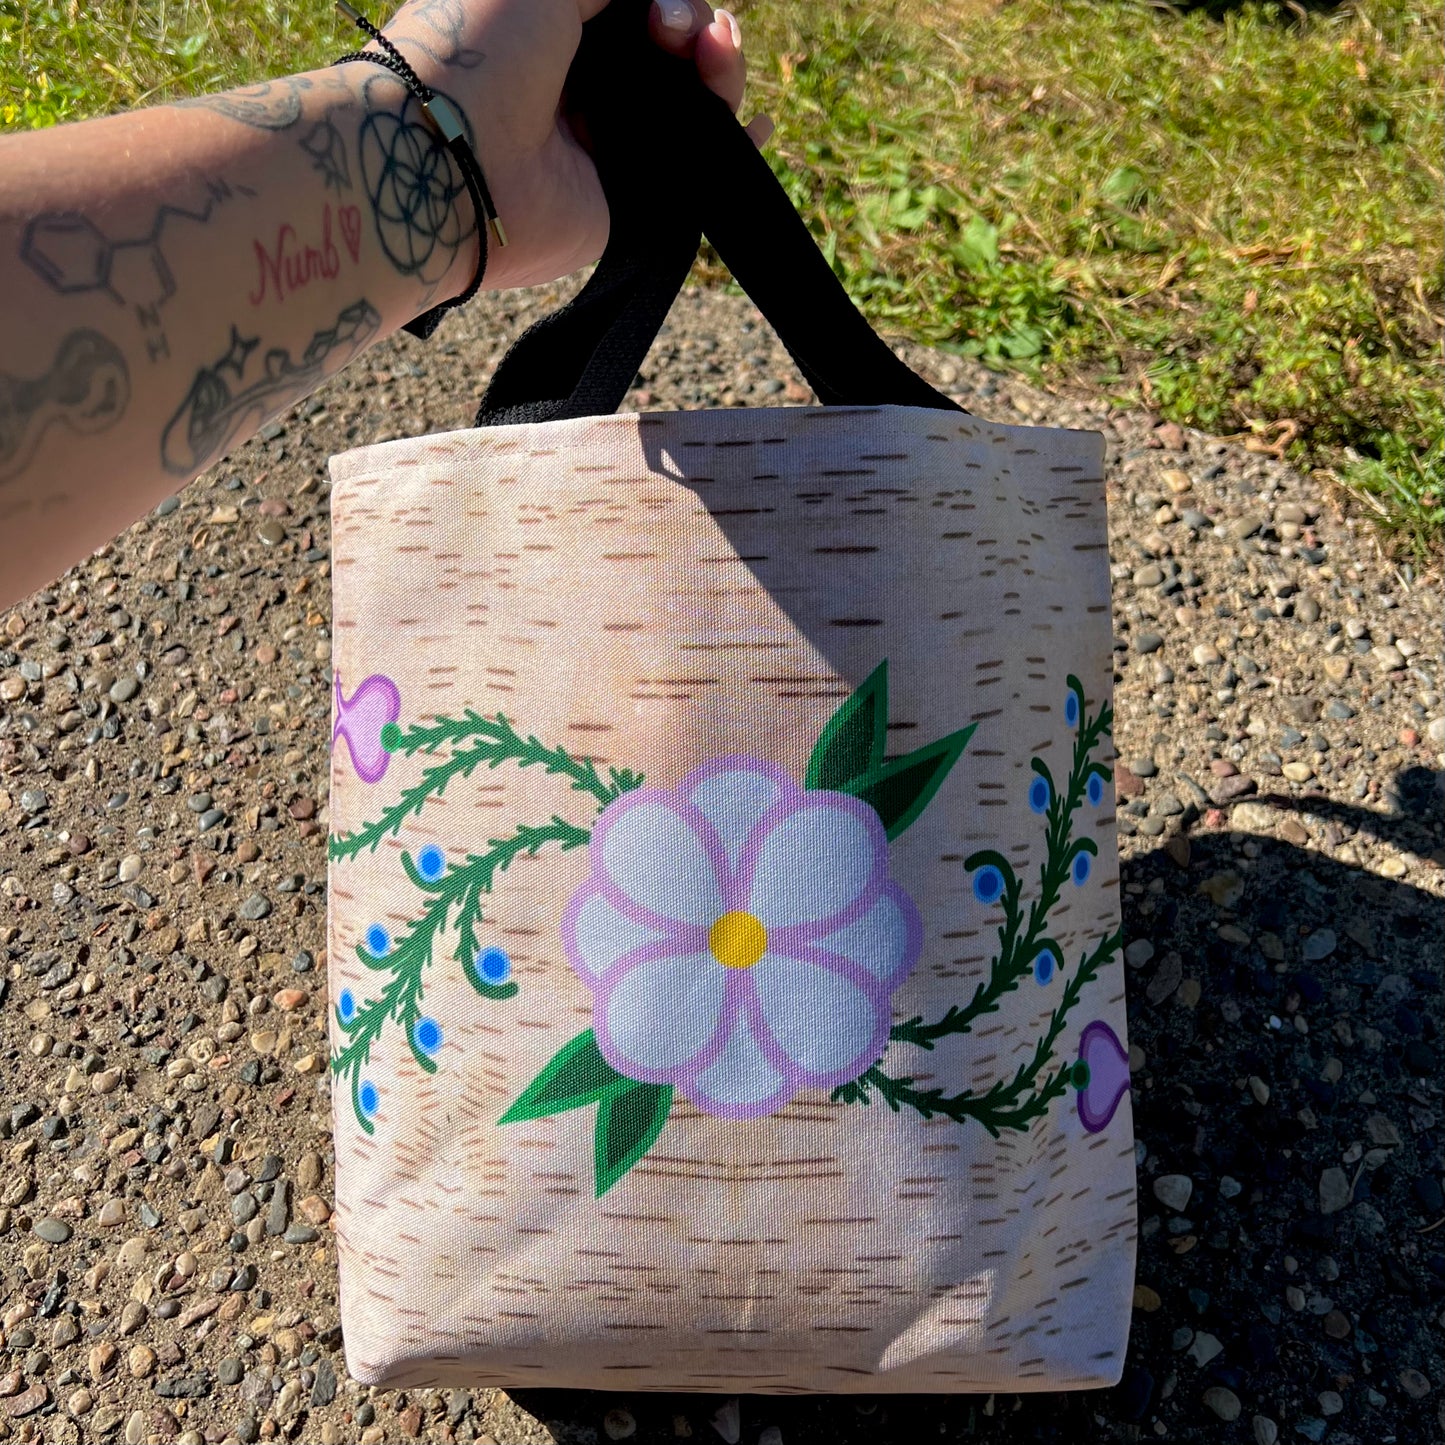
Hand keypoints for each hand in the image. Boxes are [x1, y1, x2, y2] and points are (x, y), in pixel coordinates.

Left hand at [381, 0, 772, 290]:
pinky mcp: (630, 207)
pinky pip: (697, 177)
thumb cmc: (473, 53)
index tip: (666, 4)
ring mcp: (608, 149)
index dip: (670, 1)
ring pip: (692, 108)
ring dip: (720, 71)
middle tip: (681, 31)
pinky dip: (734, 150)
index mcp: (552, 31)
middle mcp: (581, 89)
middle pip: (673, 54)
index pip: (637, 11)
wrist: (443, 163)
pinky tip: (759, 124)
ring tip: (714, 56)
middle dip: (697, 28)